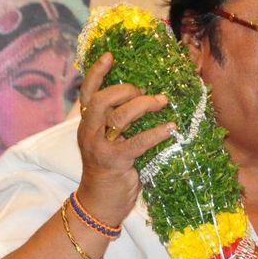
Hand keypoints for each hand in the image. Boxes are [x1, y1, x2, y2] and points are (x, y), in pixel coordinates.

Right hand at [75, 53, 174, 225]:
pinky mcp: (115, 162)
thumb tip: (147, 100)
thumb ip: (118, 123)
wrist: (99, 203)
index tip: (110, 55)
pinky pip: (137, 142)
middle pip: (101, 99)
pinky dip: (156, 133)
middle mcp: (89, 132)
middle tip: (145, 92)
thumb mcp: (109, 142)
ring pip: (118, 117)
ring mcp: (100, 147)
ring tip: (162, 102)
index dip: (97, 72)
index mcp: (87, 124)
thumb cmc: (110, 170)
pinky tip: (170, 128)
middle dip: (125, 90)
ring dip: (143, 105)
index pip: (87, 92)